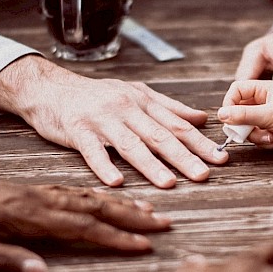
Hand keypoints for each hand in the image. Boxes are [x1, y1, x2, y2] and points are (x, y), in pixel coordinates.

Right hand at [0, 55, 227, 187]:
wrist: (51, 88)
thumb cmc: (97, 95)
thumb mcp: (136, 93)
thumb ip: (170, 107)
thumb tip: (202, 117)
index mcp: (143, 102)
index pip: (177, 124)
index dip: (200, 142)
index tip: (221, 158)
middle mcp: (126, 109)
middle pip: (159, 135)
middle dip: (184, 156)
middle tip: (204, 174)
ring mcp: (102, 120)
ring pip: (131, 144)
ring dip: (151, 165)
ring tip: (169, 183)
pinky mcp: (77, 131)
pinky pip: (92, 151)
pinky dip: (104, 166)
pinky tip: (116, 182)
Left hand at [0, 159, 170, 271]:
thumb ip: (3, 258)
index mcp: (24, 213)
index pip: (79, 227)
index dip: (114, 238)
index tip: (144, 246)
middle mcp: (35, 198)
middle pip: (93, 207)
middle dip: (131, 217)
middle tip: (164, 223)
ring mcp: (32, 192)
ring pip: (85, 197)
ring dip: (119, 204)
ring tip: (149, 209)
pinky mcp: (26, 191)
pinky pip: (70, 192)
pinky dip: (95, 196)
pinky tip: (105, 201)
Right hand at [218, 79, 272, 156]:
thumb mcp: (270, 114)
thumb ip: (243, 114)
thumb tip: (221, 115)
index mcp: (265, 88)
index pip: (237, 90)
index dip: (229, 103)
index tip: (228, 117)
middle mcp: (265, 101)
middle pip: (238, 111)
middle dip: (243, 124)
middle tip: (247, 131)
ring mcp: (268, 117)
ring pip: (247, 127)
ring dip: (256, 135)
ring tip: (270, 135)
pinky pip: (258, 138)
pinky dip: (266, 141)